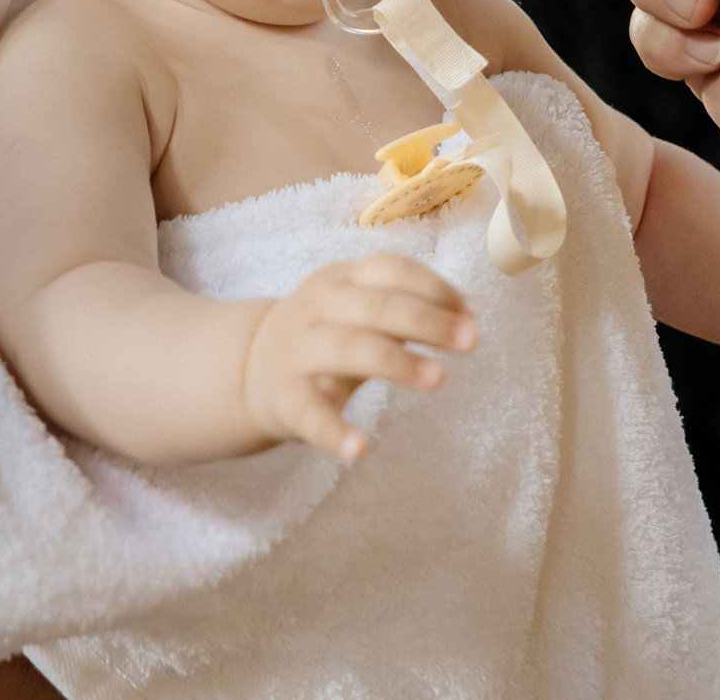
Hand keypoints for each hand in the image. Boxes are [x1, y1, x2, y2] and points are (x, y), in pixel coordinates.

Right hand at [242, 255, 478, 461]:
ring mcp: (298, 350)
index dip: (435, 289)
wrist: (248, 369)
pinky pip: (310, 414)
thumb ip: (406, 311)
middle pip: (377, 306)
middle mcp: (318, 307)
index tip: (470, 314)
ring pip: (349, 348)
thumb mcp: (358, 310)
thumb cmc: (325, 336)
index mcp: (342, 278)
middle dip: (429, 322)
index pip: (392, 270)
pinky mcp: (284, 397)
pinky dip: (335, 432)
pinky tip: (361, 449)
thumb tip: (467, 318)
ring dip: (397, 362)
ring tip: (438, 378)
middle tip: (471, 342)